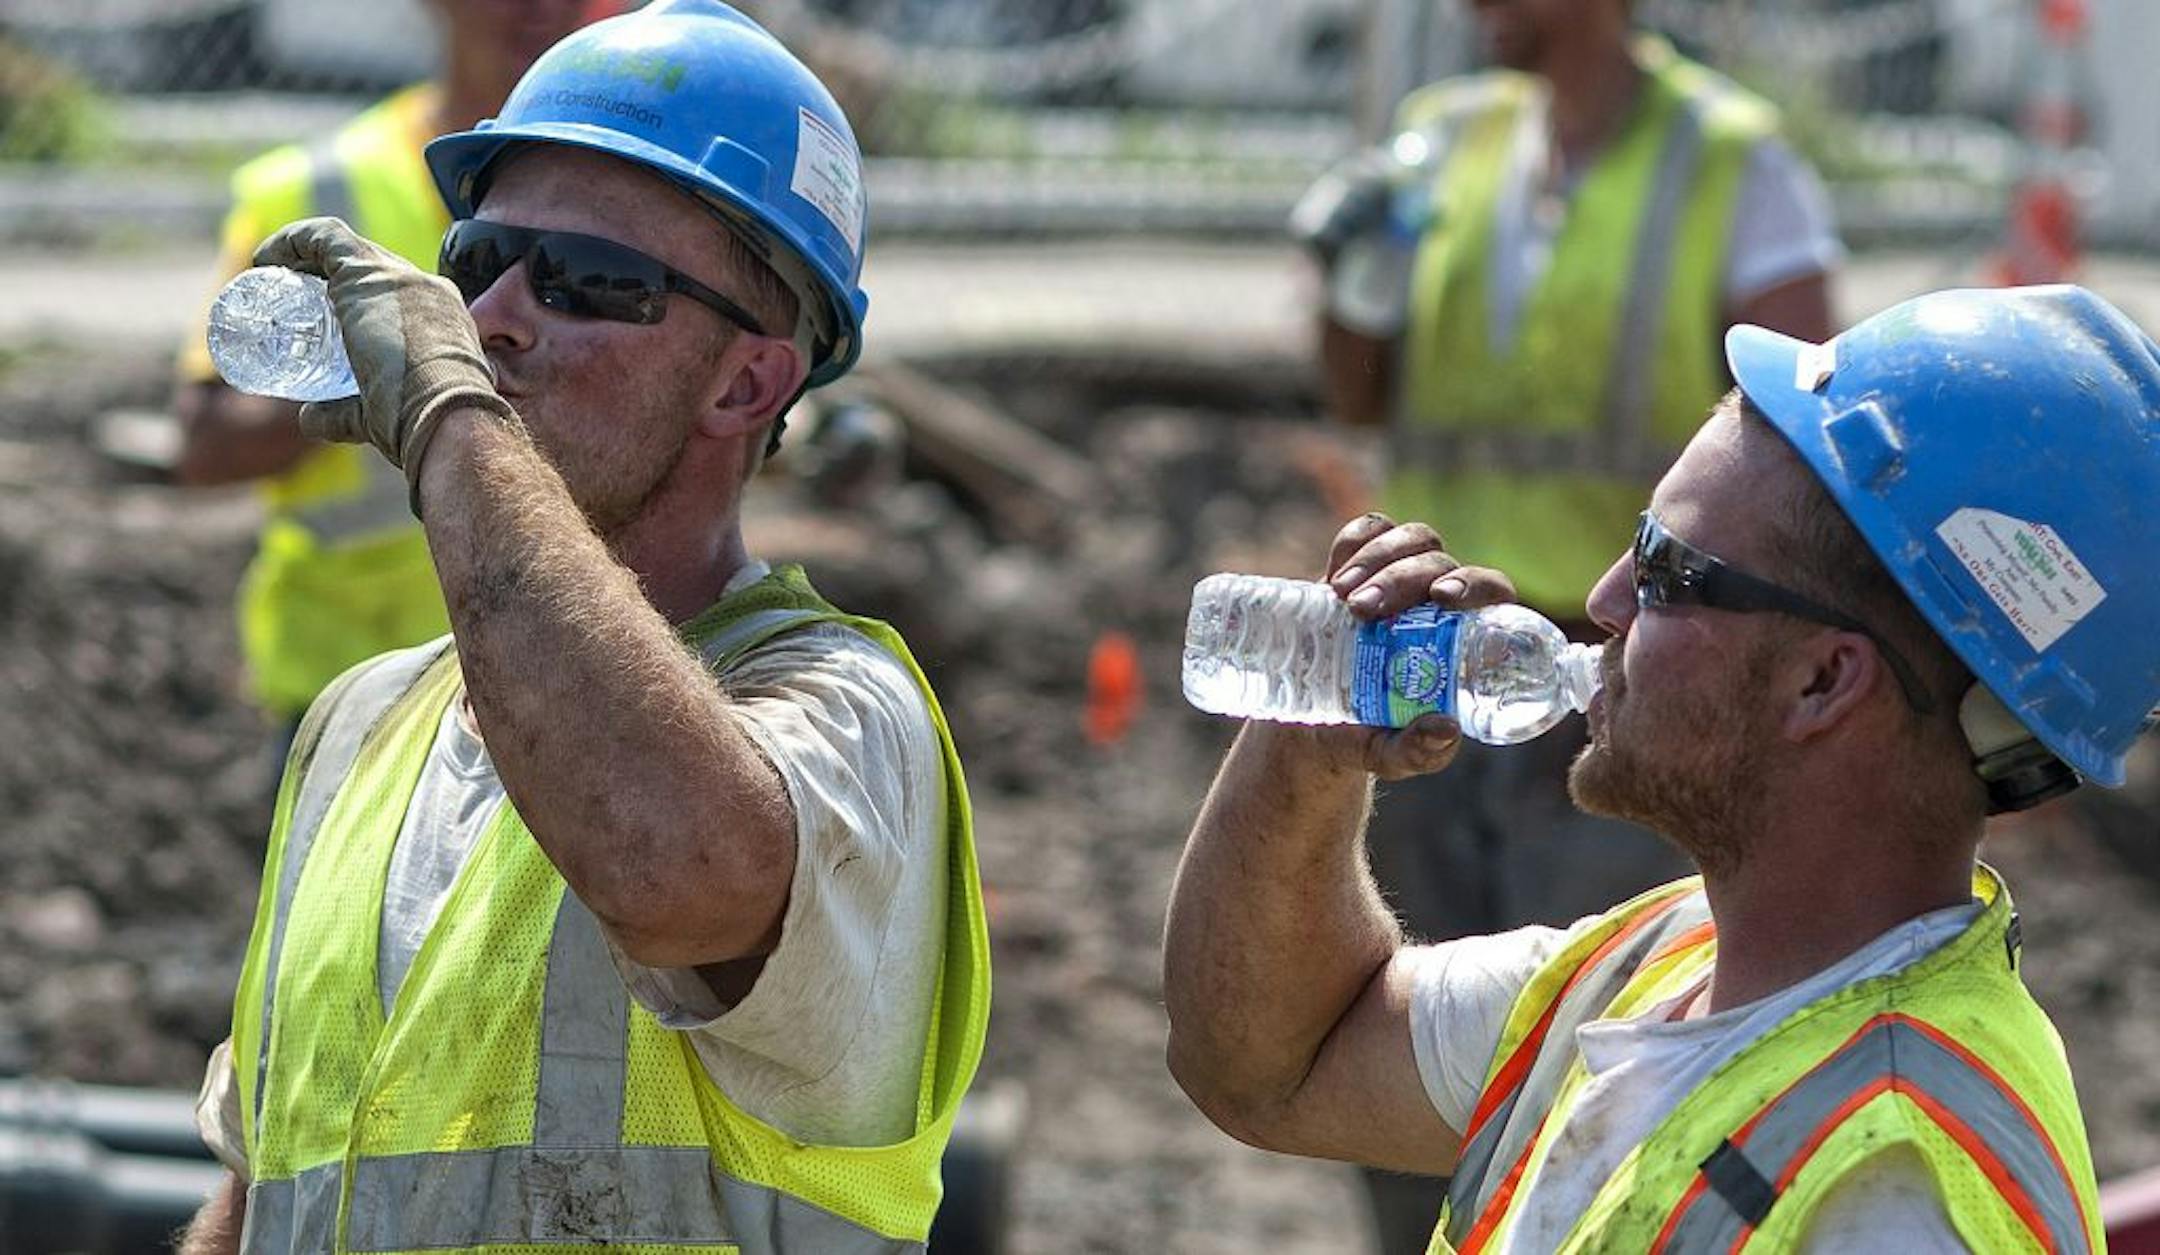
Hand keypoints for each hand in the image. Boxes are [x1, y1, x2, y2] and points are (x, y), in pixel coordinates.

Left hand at [254, 217, 516, 514]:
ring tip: (272, 277)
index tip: (323, 317)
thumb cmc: (419, 422)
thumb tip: (307, 418)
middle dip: (328, 276)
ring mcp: (398, 278)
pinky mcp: (367, 274)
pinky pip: (324, 238)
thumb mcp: (378, 414)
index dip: (357, 299)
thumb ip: (342, 415)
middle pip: (370, 267)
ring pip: (345, 248)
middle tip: (292, 301)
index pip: (396, 293)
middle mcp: (425, 288)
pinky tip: (265, 259)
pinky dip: (293, 240)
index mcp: (441, 317)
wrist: (445, 415)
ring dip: (304, 255)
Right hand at [1292, 513, 1520, 780]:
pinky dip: (1355, 540)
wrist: (1311, 726)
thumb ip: (1419, 752)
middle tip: (1362, 610)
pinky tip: (1335, 572)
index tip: (1441, 598)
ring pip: (1409, 539)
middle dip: (1402, 577)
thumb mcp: (1389, 756)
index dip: (1474, 584)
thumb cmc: (1366, 739)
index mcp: (1463, 638)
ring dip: (1377, 557)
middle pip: (1440, 561)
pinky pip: (1367, 532)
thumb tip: (1445, 727)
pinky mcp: (1359, 569)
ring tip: (1340, 595)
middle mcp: (1437, 601)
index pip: (1490, 591)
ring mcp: (1398, 579)